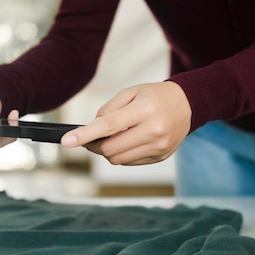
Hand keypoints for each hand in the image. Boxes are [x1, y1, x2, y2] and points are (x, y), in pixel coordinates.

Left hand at [61, 81, 190, 164]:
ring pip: (118, 159)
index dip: (84, 135)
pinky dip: (122, 154)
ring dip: (107, 151)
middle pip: (110, 148)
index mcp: (145, 110)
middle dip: (94, 144)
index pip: (108, 126)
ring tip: (112, 137)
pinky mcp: (160, 156)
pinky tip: (128, 141)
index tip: (67, 141)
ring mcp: (159, 146)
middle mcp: (154, 130)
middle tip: (89, 137)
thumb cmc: (156, 96)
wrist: (187, 104)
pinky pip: (130, 162)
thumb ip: (109, 109)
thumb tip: (91, 128)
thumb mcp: (131, 92)